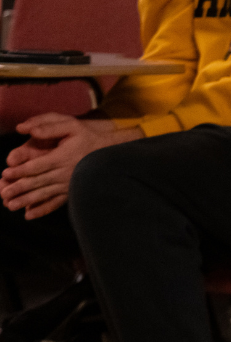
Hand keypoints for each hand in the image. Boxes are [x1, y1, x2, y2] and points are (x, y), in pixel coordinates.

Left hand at [0, 114, 135, 218]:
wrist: (108, 151)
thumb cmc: (86, 137)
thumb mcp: (71, 126)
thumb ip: (49, 126)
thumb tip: (27, 129)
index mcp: (62, 157)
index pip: (37, 166)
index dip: (20, 170)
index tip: (5, 173)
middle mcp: (65, 173)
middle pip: (38, 182)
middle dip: (18, 188)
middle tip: (2, 193)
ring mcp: (68, 184)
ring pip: (44, 194)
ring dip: (26, 201)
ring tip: (9, 205)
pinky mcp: (72, 191)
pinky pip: (56, 203)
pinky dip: (42, 209)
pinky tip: (29, 215)